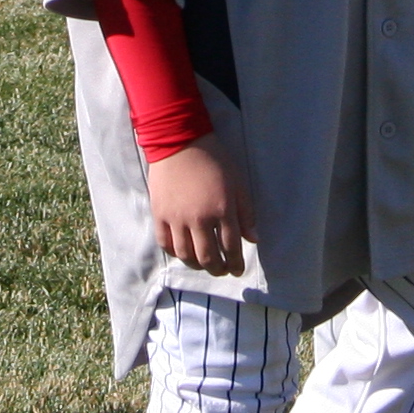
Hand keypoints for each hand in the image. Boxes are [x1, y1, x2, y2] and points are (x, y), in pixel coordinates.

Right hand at [146, 139, 248, 275]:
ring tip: (203, 264)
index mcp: (222, 210)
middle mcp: (199, 219)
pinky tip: (184, 251)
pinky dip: (176, 253)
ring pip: (186, 255)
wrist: (179, 142)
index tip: (238, 270)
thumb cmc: (214, 160)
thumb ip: (246, 213)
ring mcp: (177, 218)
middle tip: (222, 270)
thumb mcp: (238, 183)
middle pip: (208, 257)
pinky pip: (166, 244)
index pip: (231, 248)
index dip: (236, 264)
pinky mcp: (160, 214)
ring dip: (197, 265)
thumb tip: (253, 240)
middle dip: (218, 269)